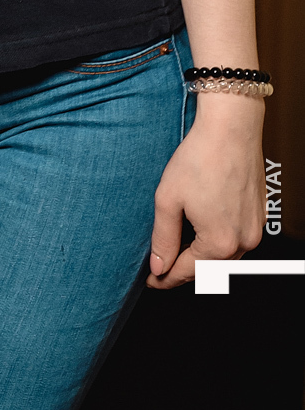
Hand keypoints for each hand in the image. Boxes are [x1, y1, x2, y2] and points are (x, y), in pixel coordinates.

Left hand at [148, 102, 264, 287]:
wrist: (231, 128)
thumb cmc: (200, 158)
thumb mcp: (169, 198)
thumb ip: (162, 237)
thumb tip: (158, 267)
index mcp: (219, 243)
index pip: (187, 273)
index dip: (165, 279)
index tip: (151, 281)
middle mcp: (243, 242)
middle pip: (208, 269)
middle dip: (184, 269)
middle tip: (161, 266)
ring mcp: (254, 229)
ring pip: (225, 256)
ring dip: (202, 256)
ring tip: (179, 248)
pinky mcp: (258, 216)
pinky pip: (237, 239)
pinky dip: (218, 240)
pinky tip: (202, 227)